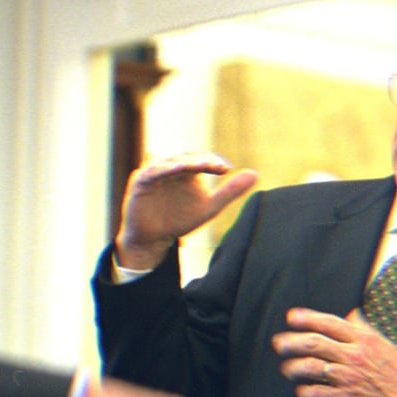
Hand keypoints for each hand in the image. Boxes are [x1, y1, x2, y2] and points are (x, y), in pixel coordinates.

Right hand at [116, 152, 256, 269]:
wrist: (154, 239)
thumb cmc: (181, 219)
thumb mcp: (209, 207)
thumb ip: (230, 191)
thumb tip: (255, 173)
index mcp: (188, 170)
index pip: (202, 159)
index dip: (213, 162)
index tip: (226, 169)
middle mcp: (172, 167)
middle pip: (186, 157)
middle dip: (200, 160)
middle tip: (215, 165)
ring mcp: (156, 172)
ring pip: (168, 161)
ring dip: (181, 161)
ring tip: (194, 165)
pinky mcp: (141, 181)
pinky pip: (150, 172)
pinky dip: (160, 169)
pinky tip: (172, 170)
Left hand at [272, 308, 396, 396]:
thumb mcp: (383, 343)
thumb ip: (363, 328)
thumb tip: (351, 313)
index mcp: (363, 339)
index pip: (329, 323)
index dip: (307, 318)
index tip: (291, 317)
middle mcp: (354, 356)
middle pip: (314, 343)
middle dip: (291, 342)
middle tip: (278, 343)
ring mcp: (350, 378)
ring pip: (312, 368)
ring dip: (293, 367)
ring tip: (286, 368)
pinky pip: (319, 394)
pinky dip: (306, 392)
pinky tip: (300, 390)